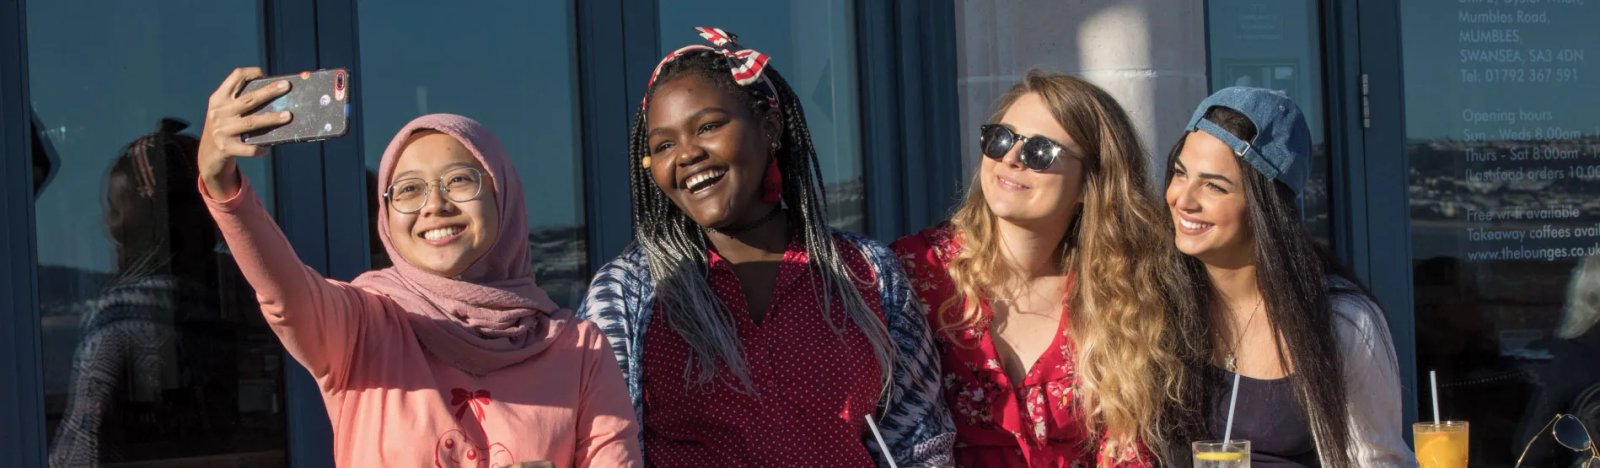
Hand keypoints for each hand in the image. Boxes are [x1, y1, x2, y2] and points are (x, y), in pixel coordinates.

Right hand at [197, 66, 291, 197]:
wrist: (208, 154)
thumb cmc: (224, 127)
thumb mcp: (225, 110)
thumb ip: (241, 101)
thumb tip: (275, 94)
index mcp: (218, 99)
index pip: (234, 78)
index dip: (250, 73)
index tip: (265, 74)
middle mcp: (219, 112)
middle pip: (248, 99)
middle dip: (269, 91)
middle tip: (286, 86)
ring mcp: (222, 130)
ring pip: (251, 122)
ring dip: (271, 118)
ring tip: (288, 116)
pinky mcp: (226, 148)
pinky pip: (247, 148)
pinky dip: (258, 148)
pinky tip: (267, 149)